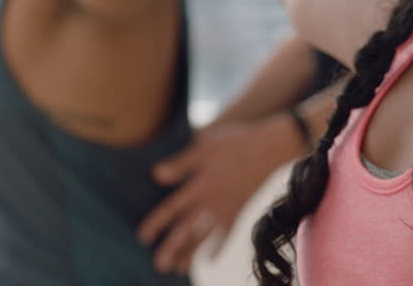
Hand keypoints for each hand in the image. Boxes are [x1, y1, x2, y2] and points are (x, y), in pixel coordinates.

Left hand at [138, 120, 293, 273]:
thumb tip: (156, 175)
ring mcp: (226, 208)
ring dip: (191, 253)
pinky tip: (210, 260)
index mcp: (199, 185)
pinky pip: (227, 233)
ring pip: (205, 235)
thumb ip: (181, 164)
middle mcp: (211, 201)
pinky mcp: (239, 210)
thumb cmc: (235, 143)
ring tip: (178, 269)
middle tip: (159, 265)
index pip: (173, 208)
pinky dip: (219, 247)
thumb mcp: (205, 147)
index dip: (157, 223)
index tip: (143, 238)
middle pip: (187, 228)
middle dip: (172, 248)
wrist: (269, 148)